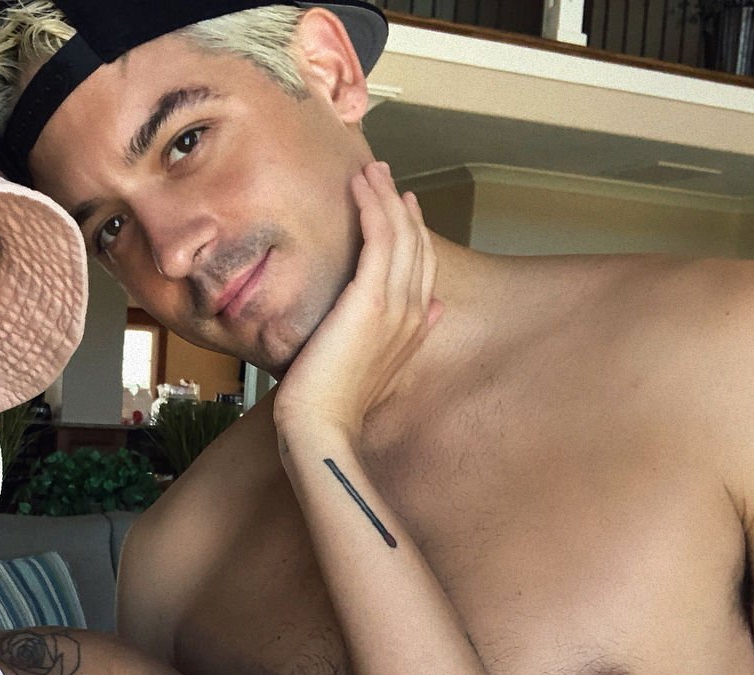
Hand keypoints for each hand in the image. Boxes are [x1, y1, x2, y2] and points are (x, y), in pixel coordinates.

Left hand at [274, 160, 439, 438]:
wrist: (321, 427)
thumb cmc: (330, 406)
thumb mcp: (369, 368)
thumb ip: (395, 338)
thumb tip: (432, 311)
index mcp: (412, 328)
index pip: (421, 266)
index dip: (414, 232)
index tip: (399, 206)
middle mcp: (413, 312)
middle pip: (416, 243)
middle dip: (400, 205)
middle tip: (382, 174)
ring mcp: (397, 305)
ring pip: (401, 233)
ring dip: (385, 196)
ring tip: (370, 168)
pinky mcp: (373, 298)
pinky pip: (382, 237)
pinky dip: (374, 206)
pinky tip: (361, 185)